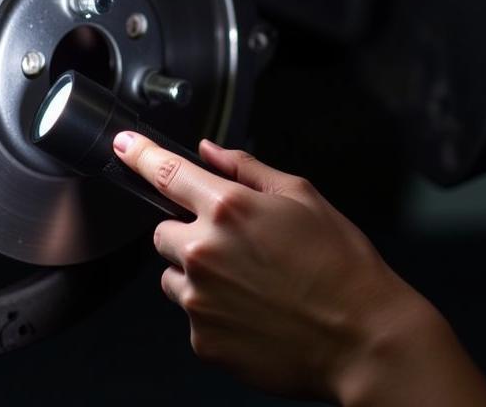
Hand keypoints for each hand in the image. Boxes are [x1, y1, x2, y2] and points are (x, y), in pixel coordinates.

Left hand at [113, 132, 485, 406]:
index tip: (122, 146)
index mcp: (227, 208)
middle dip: (189, 233)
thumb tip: (209, 151)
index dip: (139, 155)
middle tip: (234, 244)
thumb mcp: (301, 196)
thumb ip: (246, 168)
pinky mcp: (203, 340)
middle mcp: (204, 251)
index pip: (166, 172)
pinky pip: (192, 314)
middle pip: (163, 232)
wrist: (363, 338)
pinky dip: (212, 311)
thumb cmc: (340, 264)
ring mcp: (200, 300)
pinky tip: (252, 312)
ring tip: (248, 283)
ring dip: (197, 273)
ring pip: (173, 275)